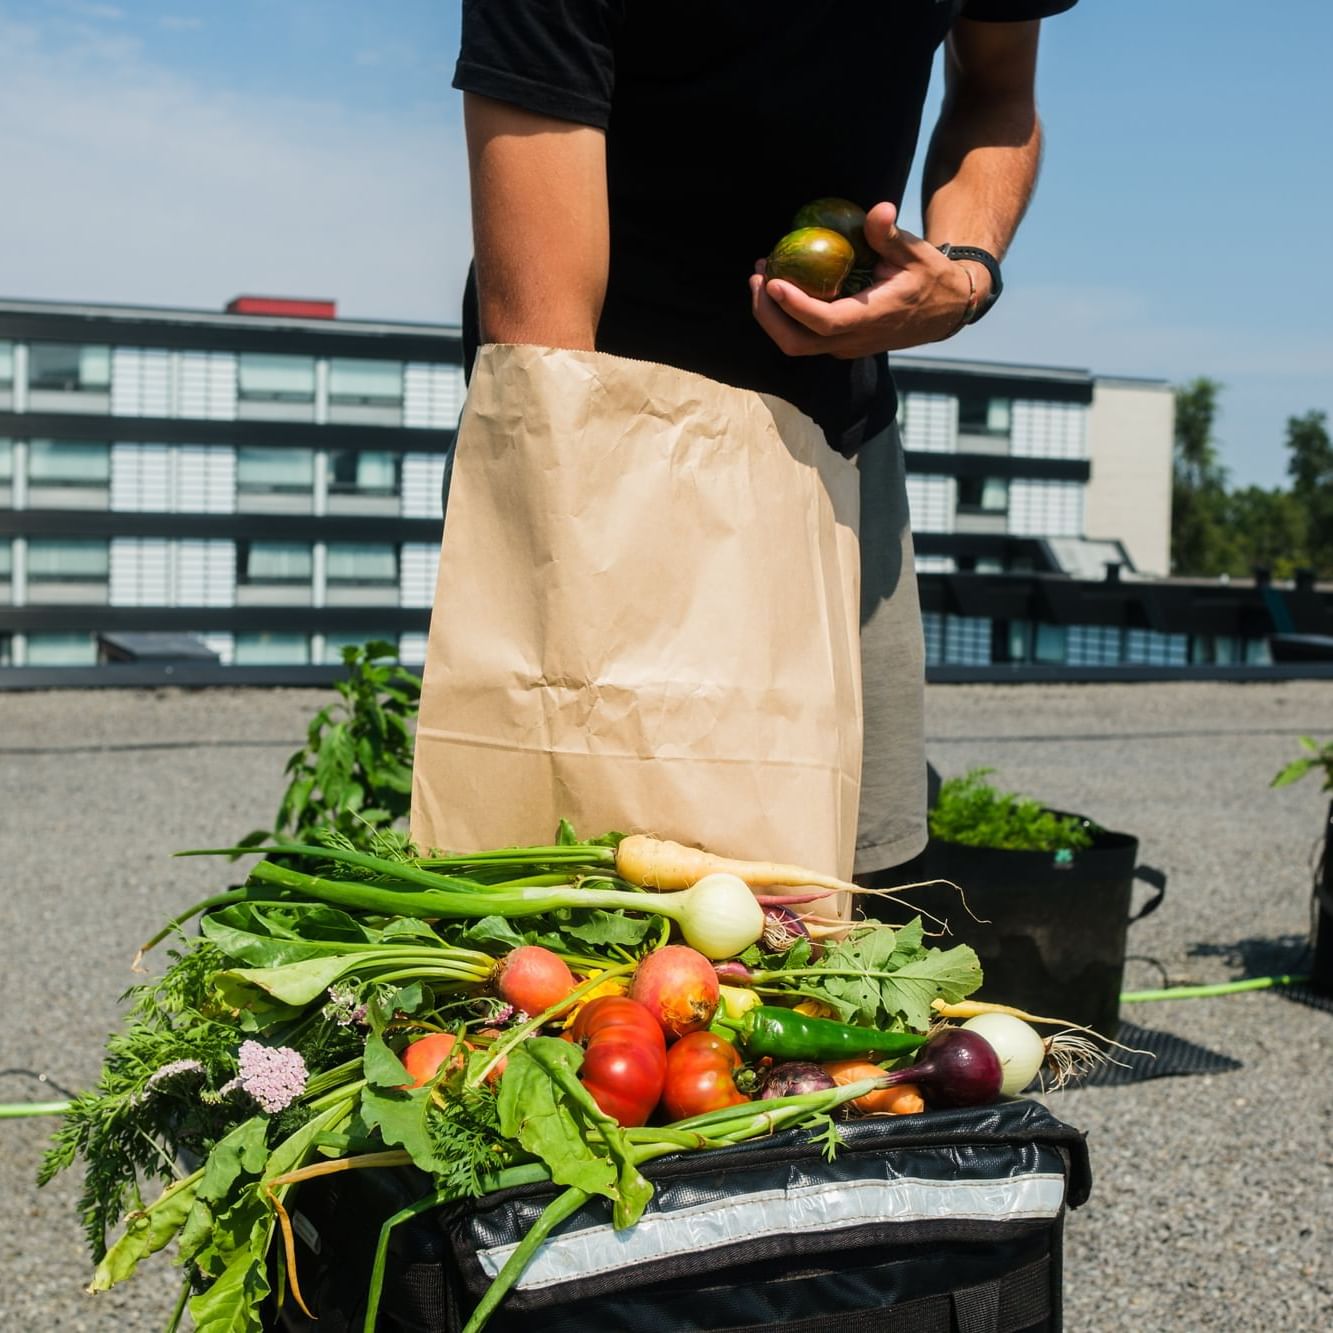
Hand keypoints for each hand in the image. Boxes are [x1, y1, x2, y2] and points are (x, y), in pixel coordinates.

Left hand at [748, 202, 982, 358]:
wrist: (945, 311)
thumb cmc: (931, 278)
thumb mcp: (917, 253)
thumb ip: (891, 235)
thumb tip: (879, 209)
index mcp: (871, 320)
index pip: (824, 322)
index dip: (794, 306)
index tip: (772, 281)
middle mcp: (852, 341)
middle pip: (796, 343)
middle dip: (768, 314)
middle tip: (758, 276)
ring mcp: (844, 346)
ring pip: (795, 343)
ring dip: (771, 315)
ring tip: (761, 276)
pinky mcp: (839, 343)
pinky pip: (803, 336)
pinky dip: (784, 315)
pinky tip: (779, 284)